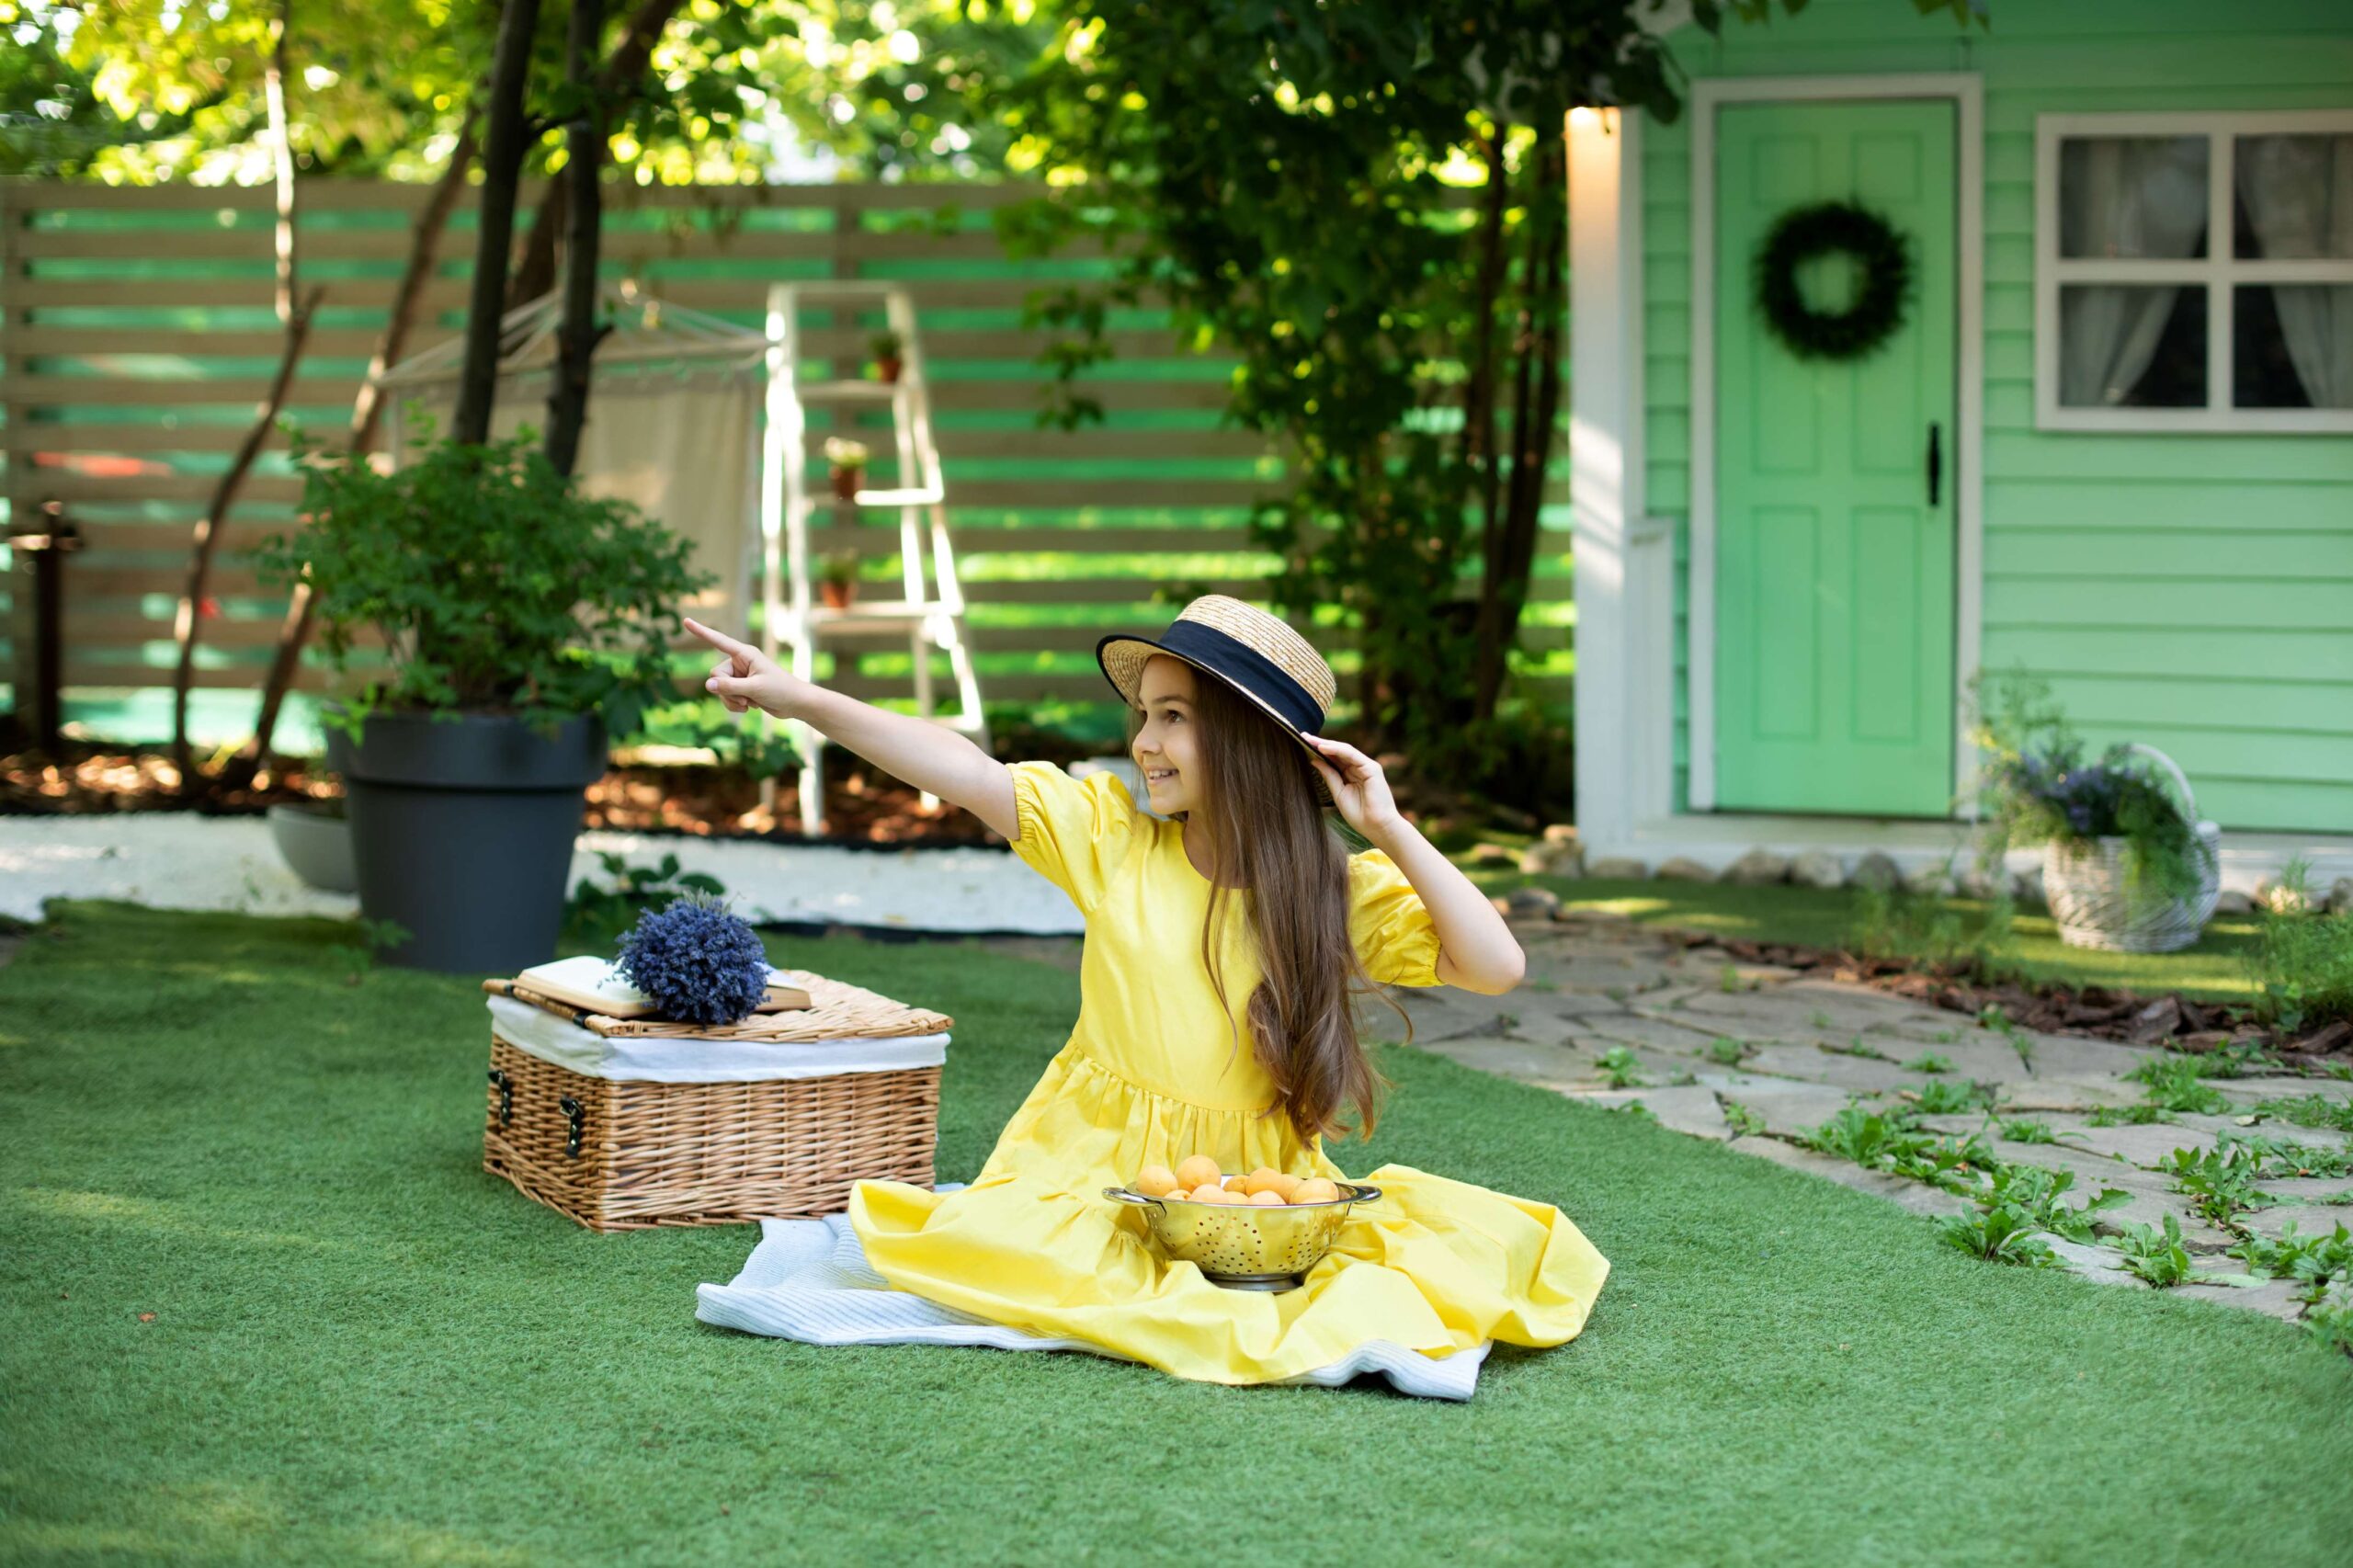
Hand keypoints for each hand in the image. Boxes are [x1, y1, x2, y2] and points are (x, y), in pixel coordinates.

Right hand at [682, 616, 804, 716]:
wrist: (796, 704)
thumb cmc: (781, 690)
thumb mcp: (755, 689)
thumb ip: (730, 687)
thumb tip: (707, 684)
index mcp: (745, 653)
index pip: (718, 640)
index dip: (701, 631)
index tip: (686, 620)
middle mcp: (740, 662)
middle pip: (716, 674)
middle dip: (727, 691)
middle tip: (746, 698)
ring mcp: (740, 675)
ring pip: (719, 688)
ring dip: (732, 700)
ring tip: (750, 704)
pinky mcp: (741, 688)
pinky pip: (725, 697)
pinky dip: (734, 705)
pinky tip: (750, 707)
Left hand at [1302, 733, 1402, 839]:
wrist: (1377, 827)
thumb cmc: (1360, 815)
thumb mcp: (1338, 793)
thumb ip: (1329, 776)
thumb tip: (1314, 760)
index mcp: (1352, 775)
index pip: (1334, 759)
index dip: (1319, 751)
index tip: (1303, 744)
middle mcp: (1359, 768)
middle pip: (1338, 752)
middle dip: (1321, 744)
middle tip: (1303, 736)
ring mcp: (1367, 766)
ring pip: (1344, 750)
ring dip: (1327, 744)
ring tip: (1310, 740)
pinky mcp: (1372, 768)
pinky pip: (1351, 755)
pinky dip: (1337, 750)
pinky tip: (1323, 748)